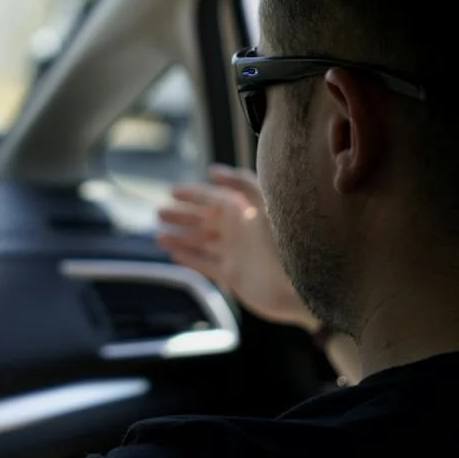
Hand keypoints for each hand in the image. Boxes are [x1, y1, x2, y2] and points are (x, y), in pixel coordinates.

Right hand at [155, 165, 316, 331]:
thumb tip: (213, 171)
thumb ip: (242, 183)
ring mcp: (236, 254)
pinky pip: (206, 264)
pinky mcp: (234, 276)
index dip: (193, 194)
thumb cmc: (285, 243)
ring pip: (202, 242)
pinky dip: (190, 259)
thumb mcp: (264, 204)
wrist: (299, 286)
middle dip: (182, 216)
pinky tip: (174, 254)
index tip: (171, 191)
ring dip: (181, 238)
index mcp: (245, 212)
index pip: (213, 198)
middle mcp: (239, 231)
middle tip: (159, 213)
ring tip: (159, 236)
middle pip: (205, 220)